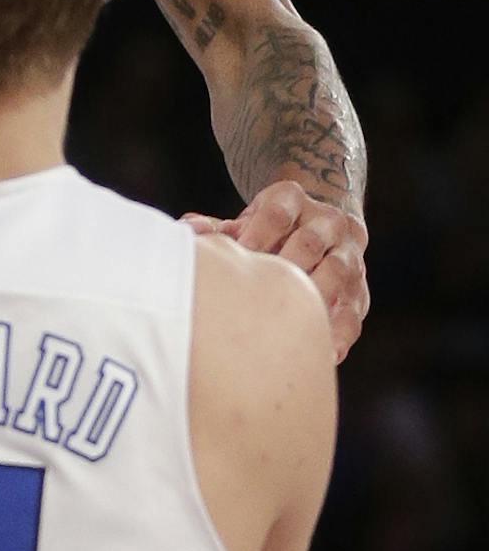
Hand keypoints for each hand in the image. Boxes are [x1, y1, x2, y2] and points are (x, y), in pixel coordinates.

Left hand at [185, 179, 368, 361]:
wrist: (315, 224)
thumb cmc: (263, 230)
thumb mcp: (243, 221)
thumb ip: (216, 229)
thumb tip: (190, 232)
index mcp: (292, 198)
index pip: (276, 215)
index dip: (255, 237)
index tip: (237, 258)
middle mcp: (327, 221)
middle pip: (309, 243)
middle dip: (285, 268)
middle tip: (260, 296)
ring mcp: (349, 254)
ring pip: (338, 273)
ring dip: (315, 298)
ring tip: (293, 325)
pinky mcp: (359, 288)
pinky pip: (354, 311)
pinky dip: (340, 331)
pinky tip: (325, 352)